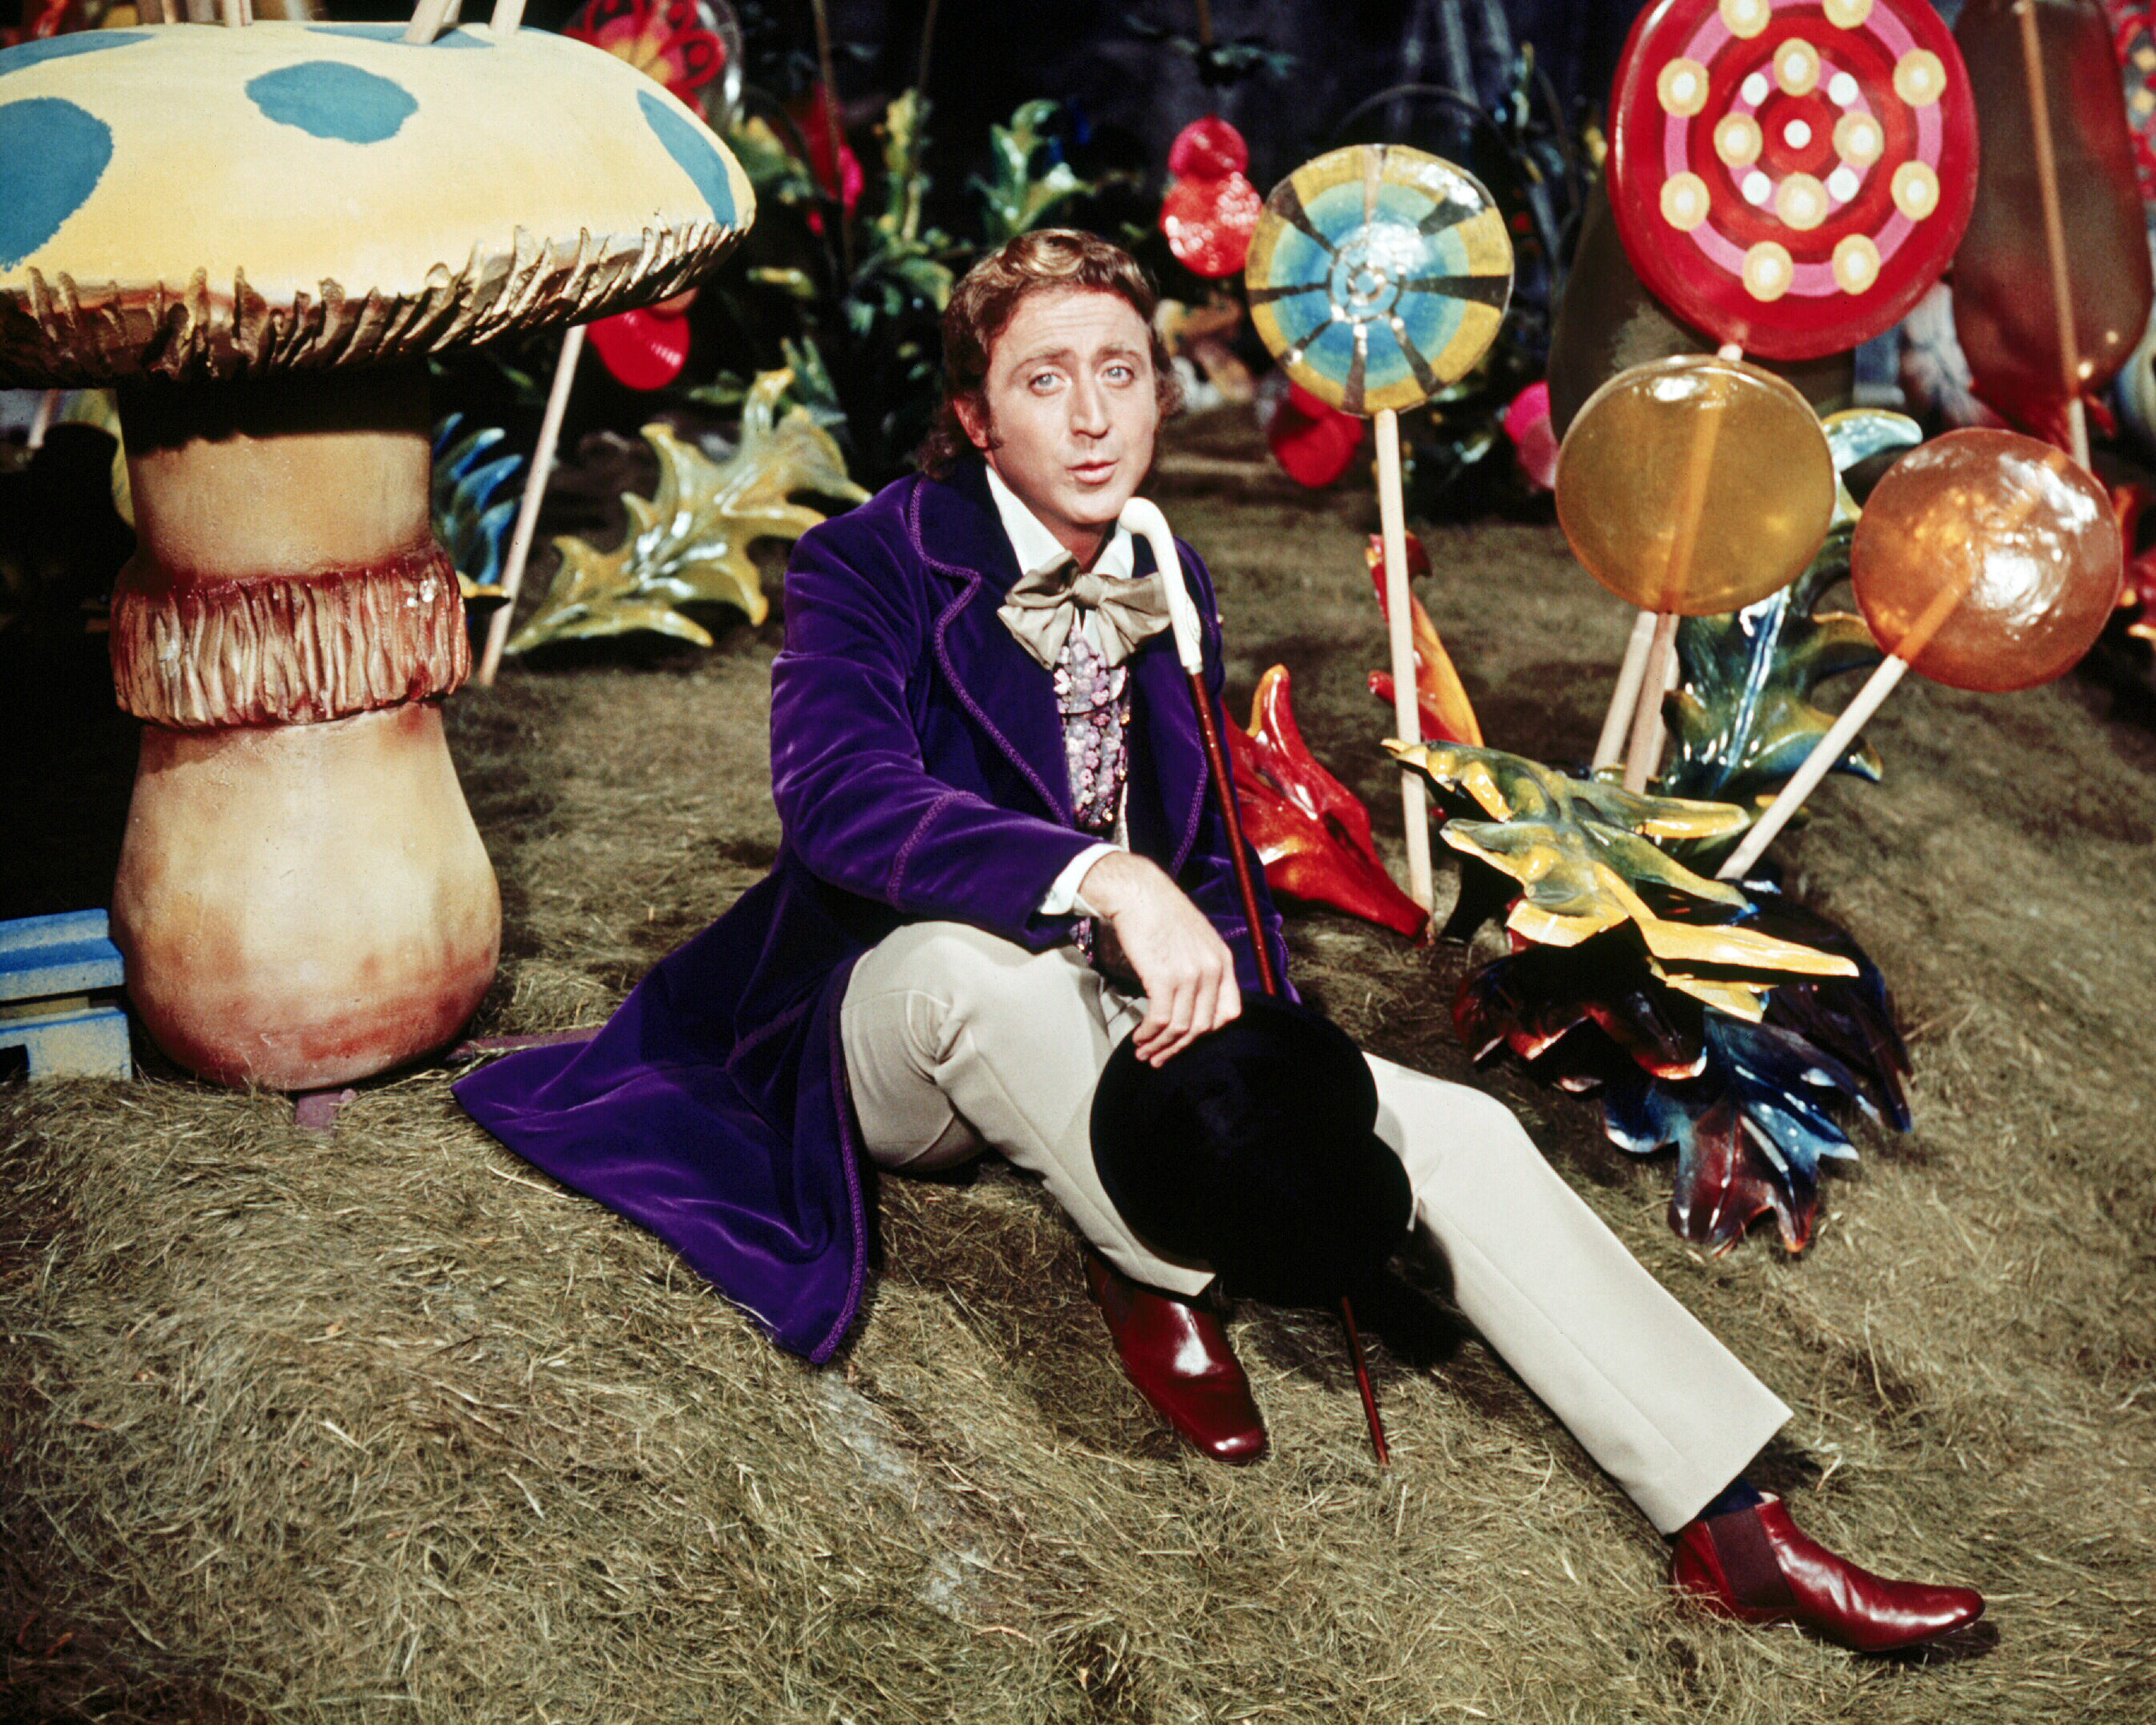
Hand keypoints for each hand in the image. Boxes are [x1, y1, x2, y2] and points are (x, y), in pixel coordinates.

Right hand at [1076, 851, 1240, 1066]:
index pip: (1229, 1013)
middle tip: (1161, 1058)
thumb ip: (1203, 967)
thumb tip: (1193, 1000)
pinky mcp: (1164, 977)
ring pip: (1180, 1028)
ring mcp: (1190, 975)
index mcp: (1223, 961)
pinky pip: (1160, 1020)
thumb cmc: (1161, 912)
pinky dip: (1149, 1035)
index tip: (1188, 1039)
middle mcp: (1212, 970)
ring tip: (1145, 1053)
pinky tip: (1139, 1039)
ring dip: (1160, 1046)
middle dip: (1179, 1048)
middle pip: (1202, 1026)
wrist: (1138, 892)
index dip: (1207, 1032)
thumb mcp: (1197, 938)